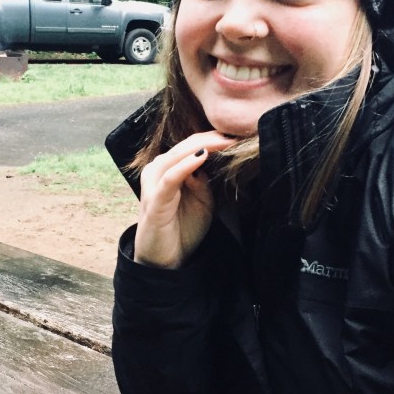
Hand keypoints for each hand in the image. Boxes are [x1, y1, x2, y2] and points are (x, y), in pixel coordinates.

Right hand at [134, 131, 236, 268]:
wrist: (165, 261)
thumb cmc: (181, 229)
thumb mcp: (203, 201)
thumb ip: (205, 180)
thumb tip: (210, 159)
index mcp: (169, 169)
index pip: (192, 146)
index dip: (215, 138)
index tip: (239, 134)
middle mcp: (158, 171)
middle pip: (186, 145)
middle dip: (212, 138)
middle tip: (236, 132)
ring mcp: (154, 184)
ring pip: (176, 155)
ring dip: (201, 146)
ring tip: (224, 141)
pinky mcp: (154, 199)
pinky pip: (170, 177)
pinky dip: (186, 165)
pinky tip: (202, 157)